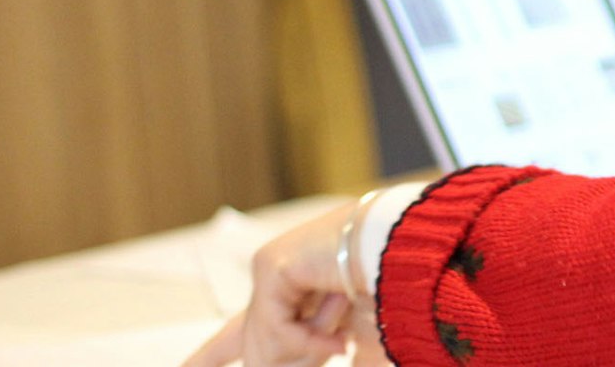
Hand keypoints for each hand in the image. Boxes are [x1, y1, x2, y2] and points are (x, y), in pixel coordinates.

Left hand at [182, 202, 377, 366]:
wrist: (408, 257)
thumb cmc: (392, 293)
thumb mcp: (346, 344)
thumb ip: (309, 355)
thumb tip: (265, 366)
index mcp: (292, 301)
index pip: (236, 335)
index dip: (207, 356)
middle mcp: (275, 284)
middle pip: (255, 351)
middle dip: (297, 358)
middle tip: (334, 346)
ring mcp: (270, 272)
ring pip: (263, 350)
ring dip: (311, 351)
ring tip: (345, 328)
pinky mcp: (271, 267)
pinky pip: (274, 331)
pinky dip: (308, 343)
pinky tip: (335, 338)